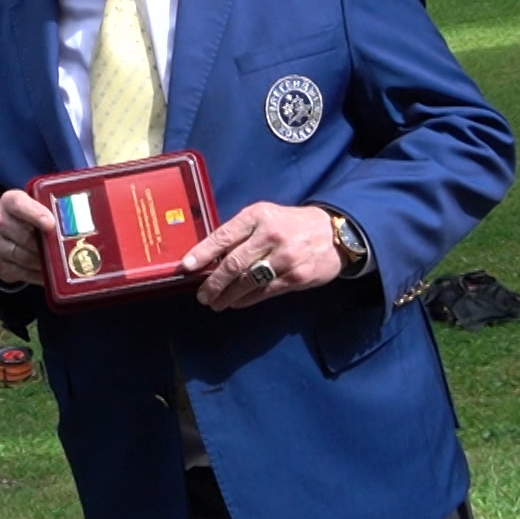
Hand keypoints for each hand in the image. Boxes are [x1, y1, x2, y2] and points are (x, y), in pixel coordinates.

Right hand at [0, 190, 56, 286]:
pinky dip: (36, 275)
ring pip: (23, 257)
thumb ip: (53, 208)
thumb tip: (81, 219)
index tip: (51, 224)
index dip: (36, 214)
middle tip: (63, 249)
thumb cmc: (30, 217)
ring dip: (43, 262)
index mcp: (10, 200)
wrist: (6, 233)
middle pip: (25, 236)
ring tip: (58, 263)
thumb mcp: (38, 205)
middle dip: (45, 245)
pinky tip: (48, 274)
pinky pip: (20, 273)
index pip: (21, 205)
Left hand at [181, 203, 341, 310]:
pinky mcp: (297, 276)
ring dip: (227, 295)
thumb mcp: (264, 217)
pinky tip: (236, 303)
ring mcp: (285, 257)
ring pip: (247, 281)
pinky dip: (246, 300)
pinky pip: (265, 292)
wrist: (333, 233)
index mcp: (257, 216)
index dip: (202, 253)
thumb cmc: (289, 225)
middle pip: (233, 263)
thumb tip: (209, 257)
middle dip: (213, 283)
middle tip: (201, 295)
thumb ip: (240, 233)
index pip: (223, 236)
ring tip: (215, 303)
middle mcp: (270, 235)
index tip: (186, 267)